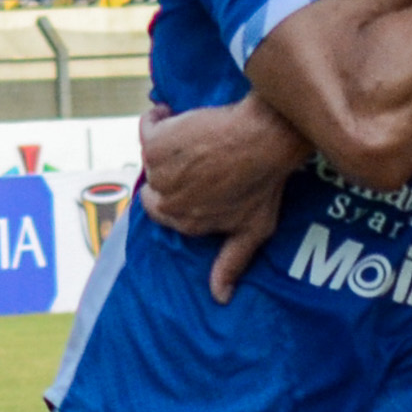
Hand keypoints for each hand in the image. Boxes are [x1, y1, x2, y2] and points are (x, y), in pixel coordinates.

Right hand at [139, 95, 306, 302]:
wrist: (264, 140)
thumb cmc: (263, 184)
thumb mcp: (252, 230)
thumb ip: (231, 263)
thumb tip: (220, 298)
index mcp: (186, 222)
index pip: (164, 210)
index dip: (177, 192)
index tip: (192, 177)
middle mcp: (166, 200)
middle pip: (154, 185)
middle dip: (169, 171)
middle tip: (193, 156)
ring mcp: (158, 171)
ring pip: (152, 156)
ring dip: (167, 144)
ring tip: (193, 136)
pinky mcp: (155, 142)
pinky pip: (146, 127)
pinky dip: (157, 118)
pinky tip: (174, 114)